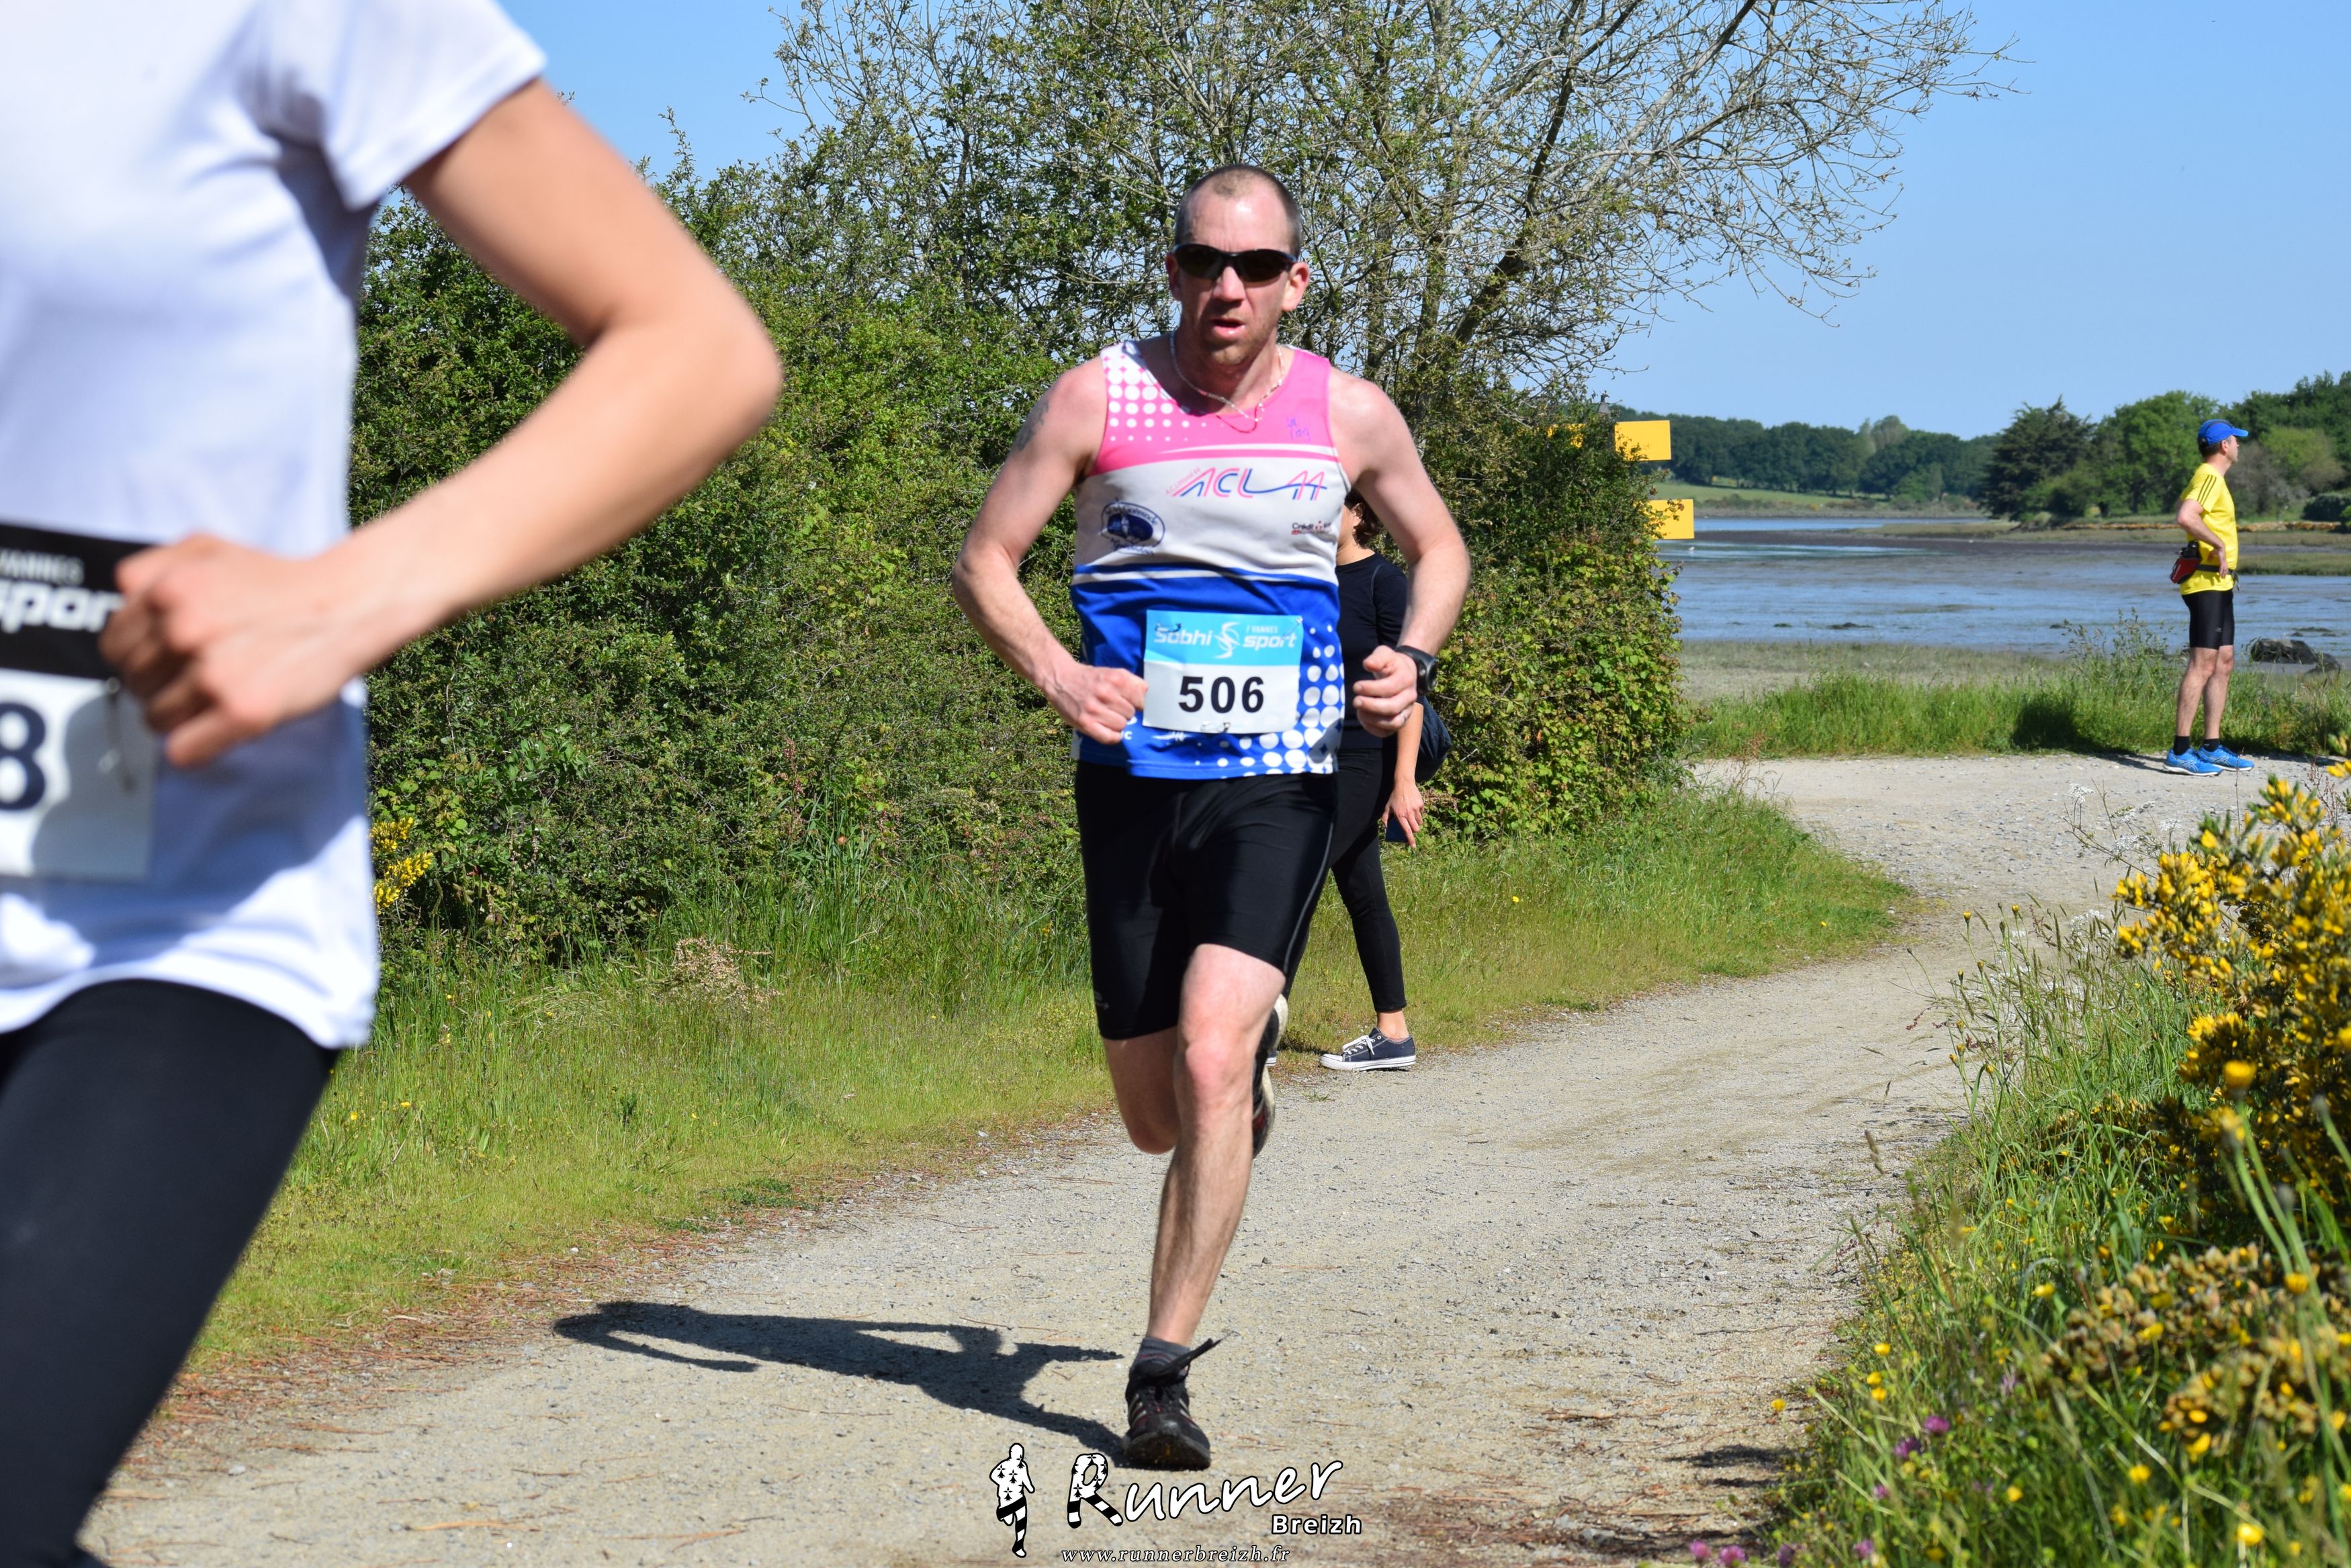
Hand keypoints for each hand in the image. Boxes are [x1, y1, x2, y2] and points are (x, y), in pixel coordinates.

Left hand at [102, 535, 399, 767]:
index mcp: (167, 592)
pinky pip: (184, 751)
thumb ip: (153, 565)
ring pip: (155, 720)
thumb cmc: (279, 578)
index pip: (113, 647)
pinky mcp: (243, 712)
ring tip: (213, 701)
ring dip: (180, 717)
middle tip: (195, 680)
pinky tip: (217, 729)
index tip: (167, 660)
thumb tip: (120, 598)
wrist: (349, 603)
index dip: (138, 656)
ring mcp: (212, 674)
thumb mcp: (207, 547)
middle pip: (133, 685)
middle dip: (159, 686)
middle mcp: (183, 632)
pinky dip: (195, 747)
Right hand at [1044, 659, 1146, 744]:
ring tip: (1109, 718)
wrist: (1060, 679)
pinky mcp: (1085, 723)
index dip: (1138, 704)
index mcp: (1116, 679)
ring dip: (1118, 724)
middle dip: (1126, 713)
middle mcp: (1106, 693)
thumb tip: (1147, 698)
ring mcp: (1095, 709)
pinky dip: (1113, 737)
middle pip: (1131, 714)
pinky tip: (1110, 730)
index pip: (1141, 700)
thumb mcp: (1113, 672)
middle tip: (1116, 710)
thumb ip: (1132, 682)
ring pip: (1121, 725)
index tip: (1131, 705)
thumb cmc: (1090, 678)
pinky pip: (1109, 738)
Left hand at [1354, 645, 1417, 735]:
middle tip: (1355, 701)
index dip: (1371, 689)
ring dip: (1372, 719)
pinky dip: (1373, 729)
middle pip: (1393, 708)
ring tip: (1359, 711)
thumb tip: (1368, 664)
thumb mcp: (1384, 654)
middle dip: (1371, 706)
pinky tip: (1363, 717)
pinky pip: (1388, 732)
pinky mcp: (1400, 721)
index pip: (1390, 687)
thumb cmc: (1391, 664)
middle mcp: (1410, 697)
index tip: (1356, 686)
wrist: (1405, 673)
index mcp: (1406, 679)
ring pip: (1393, 723)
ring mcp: (1407, 711)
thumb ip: (1377, 658)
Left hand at [1385, 776, 1424, 846]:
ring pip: (1420, 822)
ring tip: (1411, 815)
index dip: (1410, 840)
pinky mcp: (1421, 804)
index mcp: (1400, 815)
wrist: (1404, 784)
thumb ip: (1385, 818)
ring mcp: (1416, 809)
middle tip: (1410, 827)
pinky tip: (1413, 807)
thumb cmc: (1394, 796)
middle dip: (1414, 831)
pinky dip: (1418, 813)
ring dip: (1416, 822)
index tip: (1413, 847)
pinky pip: (1422, 813)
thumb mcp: (1387, 807)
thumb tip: (1386, 828)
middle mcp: (1409, 813)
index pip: (1406, 831)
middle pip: (1416, 829)